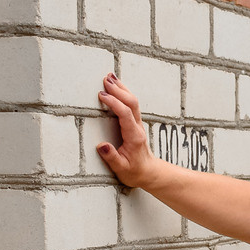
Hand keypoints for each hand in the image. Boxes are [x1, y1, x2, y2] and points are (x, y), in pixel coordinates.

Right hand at [94, 74, 156, 189]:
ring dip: (121, 88)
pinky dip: (123, 93)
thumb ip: (112, 157)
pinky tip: (116, 86)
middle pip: (131, 103)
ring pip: (132, 101)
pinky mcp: (134, 123)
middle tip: (105, 79)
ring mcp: (137, 124)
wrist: (148, 172)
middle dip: (118, 90)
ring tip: (109, 76)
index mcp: (134, 136)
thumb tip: (101, 145)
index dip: (114, 103)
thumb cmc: (135, 172)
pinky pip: (130, 104)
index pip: (125, 114)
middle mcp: (137, 127)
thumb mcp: (122, 169)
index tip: (102, 95)